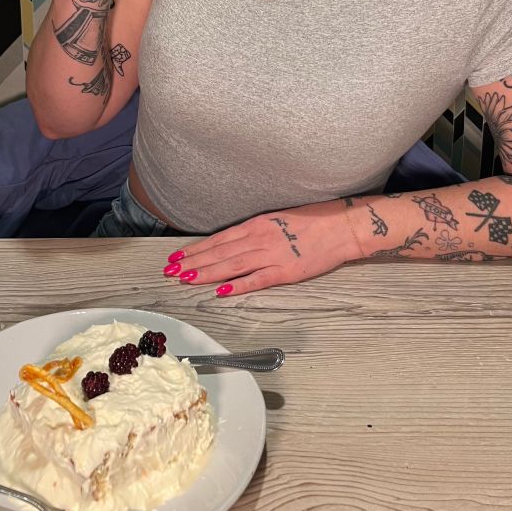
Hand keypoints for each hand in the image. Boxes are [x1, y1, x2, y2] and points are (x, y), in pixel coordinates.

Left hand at [166, 200, 358, 295]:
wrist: (341, 226)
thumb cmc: (313, 221)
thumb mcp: (278, 219)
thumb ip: (256, 231)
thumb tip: (233, 242)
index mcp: (257, 224)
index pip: (219, 239)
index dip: (196, 249)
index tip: (177, 257)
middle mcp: (259, 238)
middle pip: (219, 252)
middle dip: (192, 263)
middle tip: (170, 272)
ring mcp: (272, 255)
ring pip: (232, 265)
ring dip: (206, 273)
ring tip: (185, 279)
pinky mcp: (286, 271)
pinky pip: (257, 279)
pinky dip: (239, 285)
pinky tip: (222, 291)